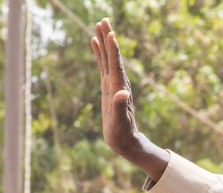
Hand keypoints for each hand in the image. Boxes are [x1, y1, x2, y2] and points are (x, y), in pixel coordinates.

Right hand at [91, 19, 140, 157]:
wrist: (126, 142)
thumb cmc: (123, 135)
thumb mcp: (120, 123)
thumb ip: (121, 108)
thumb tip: (123, 93)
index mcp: (119, 90)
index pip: (116, 66)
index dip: (113, 50)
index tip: (111, 34)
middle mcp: (118, 84)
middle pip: (112, 57)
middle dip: (108, 39)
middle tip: (104, 20)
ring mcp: (113, 85)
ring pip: (108, 59)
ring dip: (104, 42)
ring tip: (99, 25)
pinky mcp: (108, 88)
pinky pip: (104, 66)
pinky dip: (100, 54)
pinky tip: (96, 43)